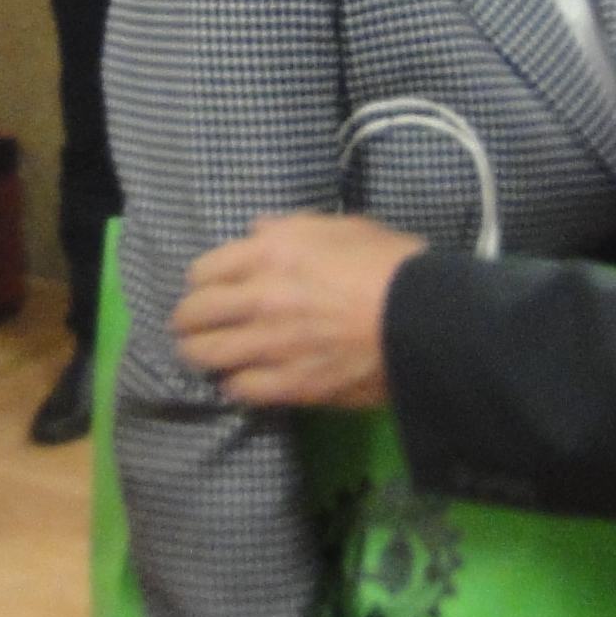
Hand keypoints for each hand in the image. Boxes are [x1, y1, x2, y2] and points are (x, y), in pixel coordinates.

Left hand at [173, 214, 422, 407]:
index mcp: (272, 252)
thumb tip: (257, 230)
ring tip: (202, 356)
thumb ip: (293, 227)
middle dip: (188, 319)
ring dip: (199, 354)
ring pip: (207, 355)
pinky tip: (239, 382)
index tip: (206, 288)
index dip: (201, 281)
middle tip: (192, 325)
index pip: (204, 270)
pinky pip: (240, 389)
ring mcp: (272, 344)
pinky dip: (234, 386)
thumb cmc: (392, 265)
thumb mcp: (344, 227)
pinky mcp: (291, 384)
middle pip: (194, 314)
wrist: (427, 321)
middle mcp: (261, 297)